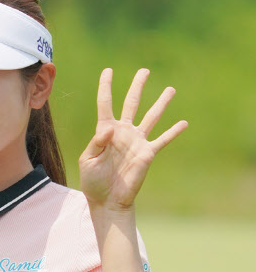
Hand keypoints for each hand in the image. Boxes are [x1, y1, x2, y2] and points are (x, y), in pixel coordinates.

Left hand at [78, 68, 187, 209]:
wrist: (107, 200)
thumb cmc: (93, 182)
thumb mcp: (88, 161)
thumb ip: (98, 142)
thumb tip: (110, 127)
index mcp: (105, 131)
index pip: (105, 104)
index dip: (105, 87)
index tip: (108, 70)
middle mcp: (123, 132)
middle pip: (131, 103)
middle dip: (138, 87)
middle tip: (144, 71)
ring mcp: (136, 141)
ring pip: (151, 117)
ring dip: (161, 103)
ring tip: (171, 89)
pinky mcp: (147, 153)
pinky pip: (162, 140)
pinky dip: (173, 132)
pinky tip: (183, 123)